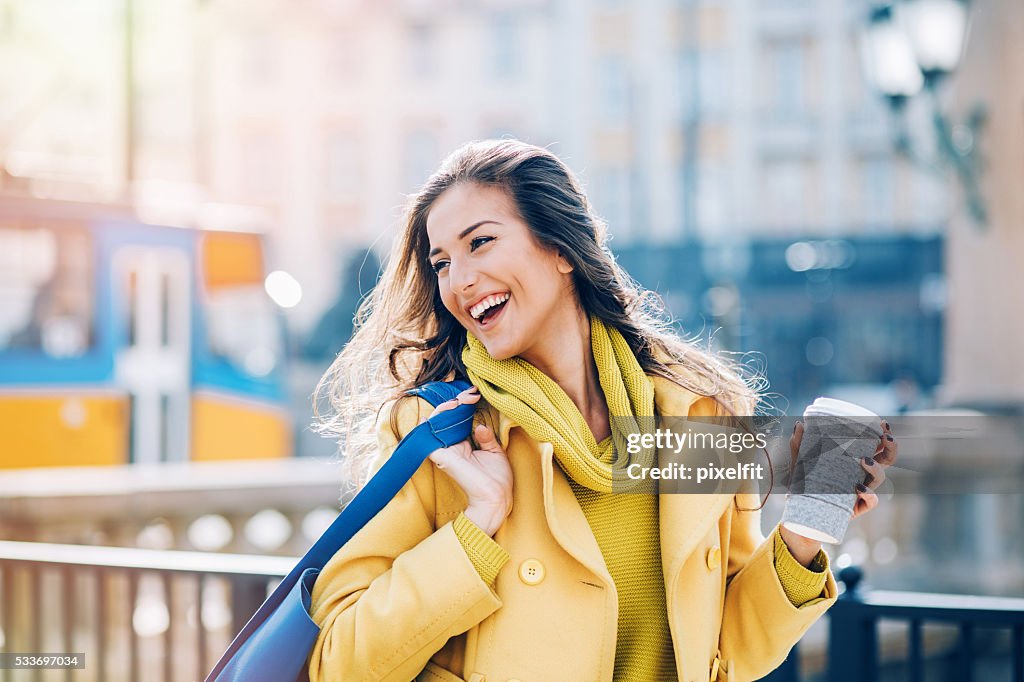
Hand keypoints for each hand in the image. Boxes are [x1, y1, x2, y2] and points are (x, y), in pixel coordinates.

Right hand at [424, 386, 512, 535]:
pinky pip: (428, 436)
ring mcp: (445, 451)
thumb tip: (479, 425)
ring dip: (445, 408)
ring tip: (461, 399)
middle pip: (444, 418)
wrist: (496, 498)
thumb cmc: (497, 479)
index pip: (456, 420)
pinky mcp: (442, 456)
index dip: (463, 405)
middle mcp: (452, 447)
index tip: (475, 393)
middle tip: (471, 394)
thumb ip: (486, 437)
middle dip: (455, 402)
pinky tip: (446, 409)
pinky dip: (433, 421)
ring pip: (434, 422)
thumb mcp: (494, 452)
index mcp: (463, 445)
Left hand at [783, 419, 899, 565]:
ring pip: (880, 478)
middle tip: (884, 438)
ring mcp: (862, 490)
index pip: (875, 445)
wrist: (802, 511)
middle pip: (887, 460)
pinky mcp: (858, 507)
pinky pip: (871, 502)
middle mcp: (862, 474)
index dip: (883, 434)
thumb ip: (799, 443)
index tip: (882, 423)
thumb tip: (799, 424)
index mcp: (854, 460)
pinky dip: (869, 495)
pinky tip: (859, 488)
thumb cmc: (806, 482)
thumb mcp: (801, 461)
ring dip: (876, 468)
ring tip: (863, 460)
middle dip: (891, 448)